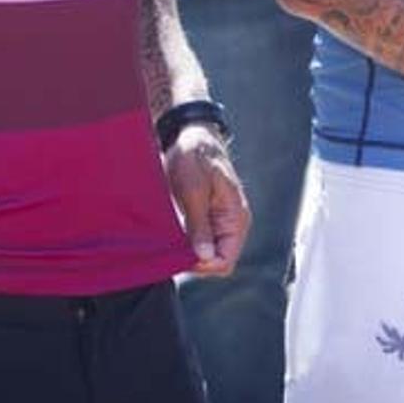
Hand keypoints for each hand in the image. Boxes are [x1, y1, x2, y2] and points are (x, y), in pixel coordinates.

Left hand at [165, 125, 249, 276]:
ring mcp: (217, 225)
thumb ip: (199, 224)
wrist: (189, 137)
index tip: (180, 254)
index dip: (202, 265)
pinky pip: (196, 244)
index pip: (226, 261)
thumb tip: (204, 256)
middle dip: (193, 260)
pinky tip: (168, 234)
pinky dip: (181, 244)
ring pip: (204, 256)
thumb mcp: (194, 190)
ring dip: (185, 252)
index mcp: (236, 218)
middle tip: (169, 247)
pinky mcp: (204, 221)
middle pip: (214, 263)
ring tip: (167, 238)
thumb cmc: (195, 157)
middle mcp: (230, 226)